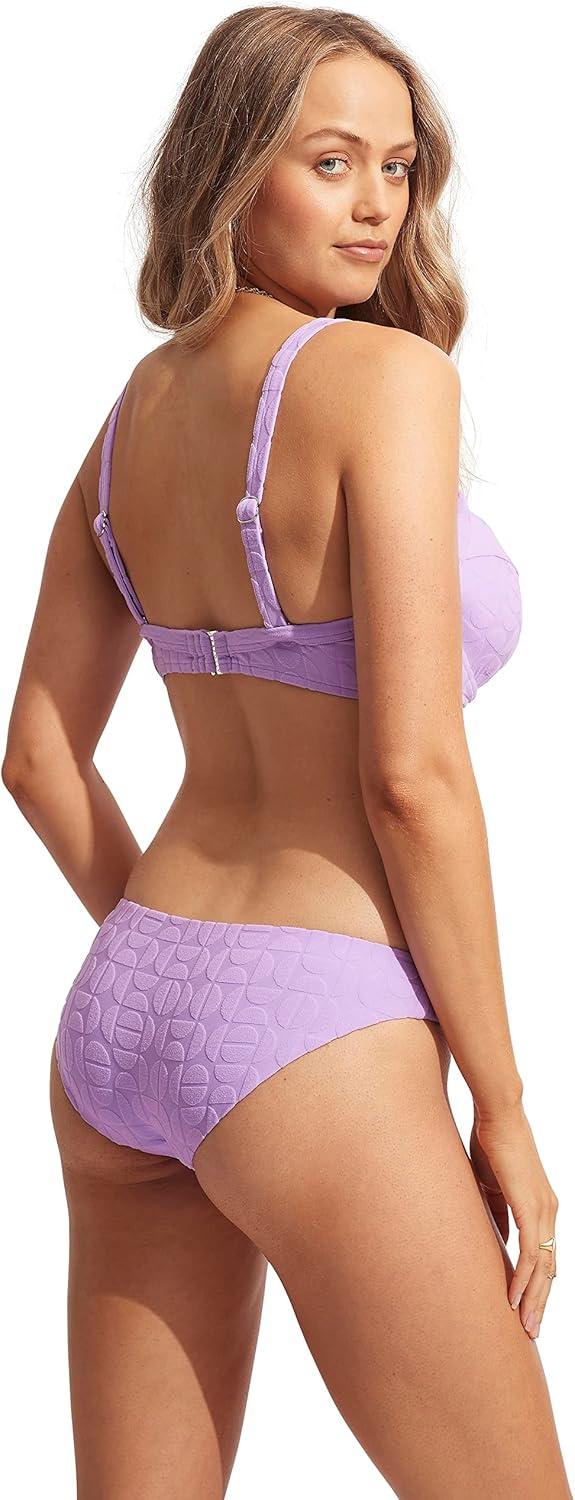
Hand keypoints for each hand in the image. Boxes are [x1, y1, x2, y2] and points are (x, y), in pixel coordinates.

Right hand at [470, 1101, 557, 1339]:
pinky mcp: (531, 1209)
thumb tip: (499, 1237)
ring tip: (525, 1326)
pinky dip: (523, 1280)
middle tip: (531, 1331)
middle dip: (539, 1302)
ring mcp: (543, 1211)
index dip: (537, 1284)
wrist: (499, 1116)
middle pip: (549, 1269)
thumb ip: (499, 1212)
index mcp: (541, 1207)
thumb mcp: (494, 1186)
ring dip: (533, 1300)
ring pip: (542, 1268)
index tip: (526, 1308)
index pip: (544, 1256)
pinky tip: (513, 1299)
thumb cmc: (492, 1144)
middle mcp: (549, 1212)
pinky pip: (530, 1254)